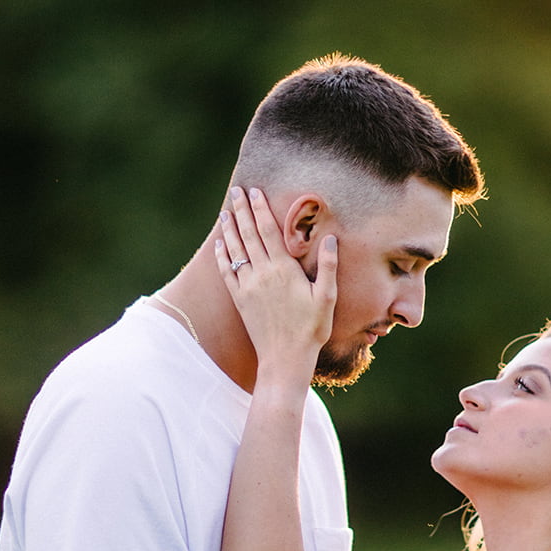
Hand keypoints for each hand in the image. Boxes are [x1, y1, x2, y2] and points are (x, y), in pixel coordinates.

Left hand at [215, 188, 336, 372]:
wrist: (285, 358)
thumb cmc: (311, 330)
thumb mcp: (327, 298)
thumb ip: (329, 267)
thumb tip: (331, 239)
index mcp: (284, 270)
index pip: (269, 232)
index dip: (261, 209)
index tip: (254, 192)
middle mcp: (263, 274)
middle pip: (249, 235)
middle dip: (242, 211)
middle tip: (236, 192)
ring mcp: (248, 287)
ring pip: (236, 250)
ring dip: (229, 229)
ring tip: (226, 211)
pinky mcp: (240, 300)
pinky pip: (227, 272)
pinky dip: (222, 256)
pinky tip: (219, 245)